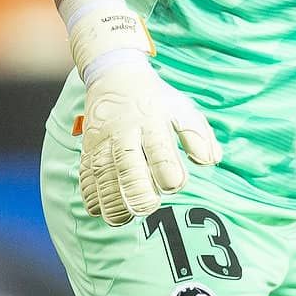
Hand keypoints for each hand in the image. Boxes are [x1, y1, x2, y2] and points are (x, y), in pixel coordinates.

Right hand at [78, 58, 221, 225]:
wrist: (116, 77)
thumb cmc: (157, 102)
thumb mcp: (183, 110)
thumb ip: (198, 136)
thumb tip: (210, 161)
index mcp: (152, 121)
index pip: (159, 147)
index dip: (167, 169)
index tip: (175, 186)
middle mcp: (125, 131)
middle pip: (127, 162)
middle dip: (136, 188)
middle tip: (147, 209)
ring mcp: (103, 140)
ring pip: (103, 172)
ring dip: (111, 198)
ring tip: (122, 218)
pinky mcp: (88, 149)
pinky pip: (85, 173)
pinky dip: (90, 193)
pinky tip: (99, 210)